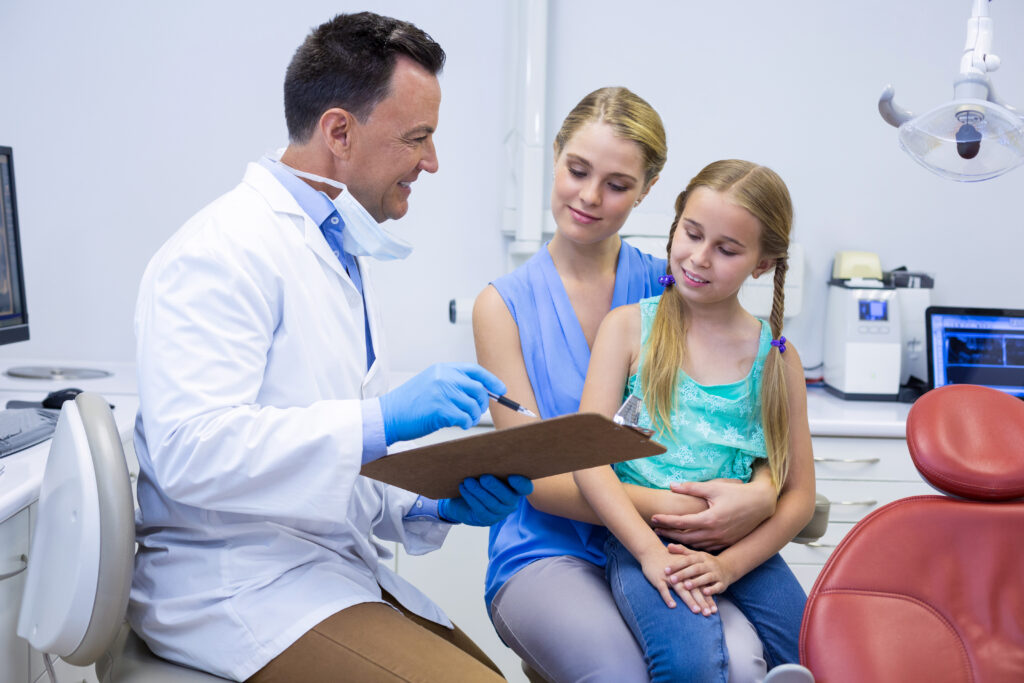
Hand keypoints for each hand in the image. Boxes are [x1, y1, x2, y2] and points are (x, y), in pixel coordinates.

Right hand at [380, 363, 503, 443]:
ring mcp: (442, 392)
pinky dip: (465, 423)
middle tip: (476, 412)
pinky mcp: (440, 409)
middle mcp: (443, 377)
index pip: (474, 371)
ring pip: (473, 405)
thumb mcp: (430, 383)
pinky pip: (465, 417)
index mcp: (442, 369)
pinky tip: (458, 424)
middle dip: (483, 403)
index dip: (491, 380)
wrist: (387, 416)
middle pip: (478, 389)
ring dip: (473, 416)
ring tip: (463, 421)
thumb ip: (451, 383)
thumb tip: (479, 392)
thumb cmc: (408, 405)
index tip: (502, 390)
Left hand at [437, 474, 532, 525]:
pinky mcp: (487, 519)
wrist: (464, 500)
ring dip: (478, 491)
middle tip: (483, 477)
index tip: (512, 476)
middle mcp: (511, 502)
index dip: (521, 484)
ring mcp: (500, 513)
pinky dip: (471, 498)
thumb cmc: (480, 481)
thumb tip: (486, 453)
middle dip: (495, 487)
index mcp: (516, 489)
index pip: (525, 488)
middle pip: (507, 497)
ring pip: (492, 504)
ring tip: (468, 481)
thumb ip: (492, 467)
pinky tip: (464, 488)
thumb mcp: (488, 473)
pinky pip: (480, 509)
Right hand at [636, 544, 717, 615]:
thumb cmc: (669, 561)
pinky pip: (663, 589)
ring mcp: (669, 576)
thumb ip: (693, 578)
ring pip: (681, 590)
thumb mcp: (683, 567)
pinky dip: (668, 597)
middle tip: (708, 613)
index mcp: (689, 572)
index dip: (707, 598)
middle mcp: (681, 574)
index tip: (713, 611)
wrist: (652, 550)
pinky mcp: (658, 578)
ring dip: (689, 601)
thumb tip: (704, 592)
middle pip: (694, 590)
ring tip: (696, 611)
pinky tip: (672, 606)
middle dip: (702, 602)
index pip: (701, 587)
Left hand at [651, 477, 776, 550]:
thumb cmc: (737, 493)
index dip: (666, 520)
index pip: (682, 522)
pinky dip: (695, 545)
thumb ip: (692, 488)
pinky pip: (707, 547)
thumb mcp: (714, 488)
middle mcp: (715, 533)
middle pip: (685, 537)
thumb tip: (672, 486)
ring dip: (680, 541)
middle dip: (669, 533)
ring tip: (667, 536)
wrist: (762, 504)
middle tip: (655, 529)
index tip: (653, 517)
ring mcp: (722, 540)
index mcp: (710, 519)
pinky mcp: (727, 543)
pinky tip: (686, 541)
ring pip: (696, 545)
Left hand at [665, 543, 734, 595]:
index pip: (687, 560)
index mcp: (701, 557)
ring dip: (696, 582)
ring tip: (686, 586)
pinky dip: (711, 590)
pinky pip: (717, 586)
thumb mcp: (695, 556)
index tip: (665, 570)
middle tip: (672, 580)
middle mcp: (709, 564)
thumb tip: (668, 546)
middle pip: (695, 569)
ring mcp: (716, 574)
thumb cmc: (705, 563)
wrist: (727, 568)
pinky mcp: (722, 583)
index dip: (676, 565)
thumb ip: (682, 552)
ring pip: (706, 577)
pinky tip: (704, 593)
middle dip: (683, 574)